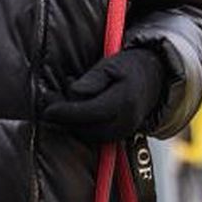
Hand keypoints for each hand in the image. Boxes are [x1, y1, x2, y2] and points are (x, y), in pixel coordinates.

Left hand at [43, 47, 166, 142]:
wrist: (154, 80)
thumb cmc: (129, 67)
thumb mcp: (111, 65)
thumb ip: (92, 79)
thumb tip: (73, 91)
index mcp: (124, 100)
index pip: (89, 112)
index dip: (66, 112)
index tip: (47, 110)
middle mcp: (125, 121)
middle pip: (86, 127)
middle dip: (64, 117)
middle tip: (49, 99)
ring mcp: (123, 132)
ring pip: (88, 134)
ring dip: (70, 122)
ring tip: (60, 100)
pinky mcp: (119, 137)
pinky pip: (94, 136)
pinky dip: (80, 125)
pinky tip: (75, 109)